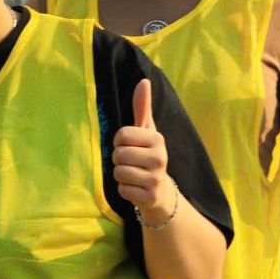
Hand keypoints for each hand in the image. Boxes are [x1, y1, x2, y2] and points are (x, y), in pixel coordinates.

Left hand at [113, 79, 175, 219]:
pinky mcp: (149, 197)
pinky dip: (124, 189)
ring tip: (133, 174)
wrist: (160, 191)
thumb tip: (143, 81)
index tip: (130, 146)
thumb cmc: (148, 154)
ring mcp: (156, 179)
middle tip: (131, 162)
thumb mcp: (146, 131)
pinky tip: (135, 188)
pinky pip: (122, 190)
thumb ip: (142, 107)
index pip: (121, 135)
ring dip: (120, 174)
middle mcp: (160, 158)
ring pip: (119, 172)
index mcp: (158, 139)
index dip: (119, 142)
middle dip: (119, 159)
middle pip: (118, 154)